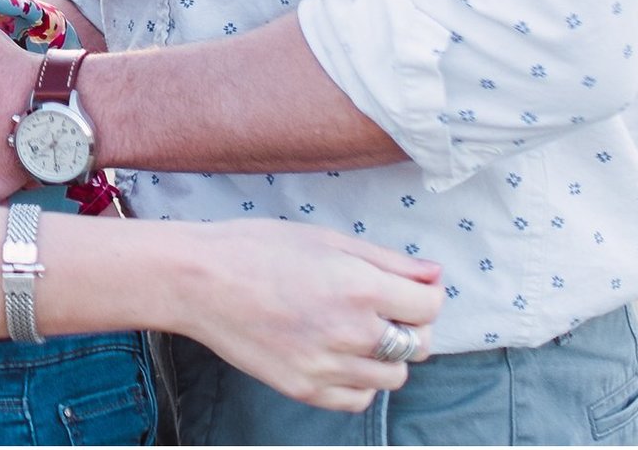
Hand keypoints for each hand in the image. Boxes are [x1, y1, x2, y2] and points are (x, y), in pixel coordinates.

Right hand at [185, 220, 443, 415]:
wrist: (203, 282)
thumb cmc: (261, 248)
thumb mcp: (328, 239)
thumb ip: (388, 261)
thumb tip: (434, 275)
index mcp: (360, 286)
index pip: (429, 306)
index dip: (427, 293)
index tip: (413, 288)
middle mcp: (352, 332)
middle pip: (418, 345)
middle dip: (412, 324)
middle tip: (387, 307)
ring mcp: (330, 367)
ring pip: (394, 377)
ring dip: (388, 355)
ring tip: (360, 330)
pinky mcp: (308, 391)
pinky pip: (360, 398)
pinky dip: (362, 381)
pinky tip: (343, 355)